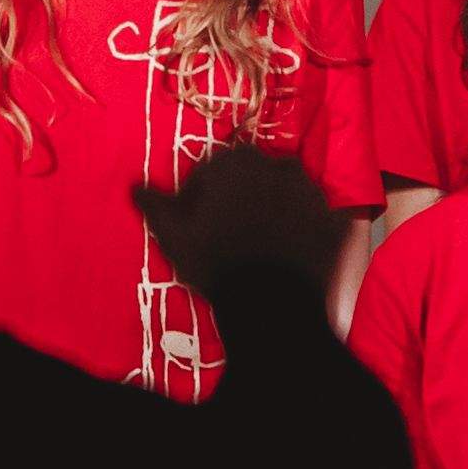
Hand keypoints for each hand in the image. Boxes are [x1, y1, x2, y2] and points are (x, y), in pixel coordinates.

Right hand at [129, 143, 341, 300]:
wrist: (273, 304)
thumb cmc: (217, 264)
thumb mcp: (174, 236)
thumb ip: (156, 206)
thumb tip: (135, 187)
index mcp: (234, 164)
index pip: (213, 168)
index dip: (203, 194)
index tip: (199, 219)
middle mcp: (275, 166)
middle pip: (251, 174)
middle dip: (240, 193)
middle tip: (231, 228)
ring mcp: (309, 190)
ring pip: (284, 190)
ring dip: (273, 205)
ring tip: (262, 240)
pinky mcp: (332, 216)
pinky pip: (313, 213)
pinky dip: (303, 224)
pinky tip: (290, 248)